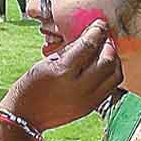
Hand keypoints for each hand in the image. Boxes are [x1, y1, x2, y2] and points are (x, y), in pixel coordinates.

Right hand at [0, 20, 120, 130]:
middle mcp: (79, 87)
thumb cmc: (30, 86)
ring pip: (114, 75)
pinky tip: (103, 68)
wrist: (25, 117)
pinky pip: (110, 87)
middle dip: (108, 45)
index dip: (97, 32)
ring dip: (113, 60)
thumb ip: (69, 50)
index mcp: (63, 72)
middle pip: (107, 60)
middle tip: (104, 37)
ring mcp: (87, 100)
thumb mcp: (46, 63)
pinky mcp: (91, 108)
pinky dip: (110, 74)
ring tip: (106, 52)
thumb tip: (87, 37)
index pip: (88, 46)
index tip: (100, 24)